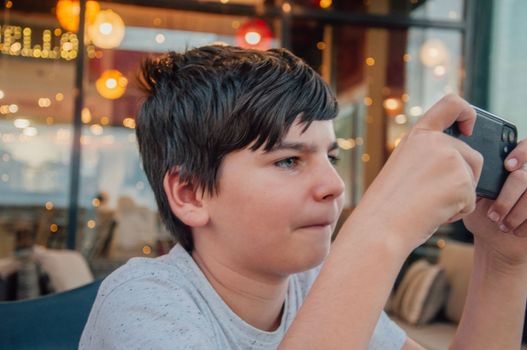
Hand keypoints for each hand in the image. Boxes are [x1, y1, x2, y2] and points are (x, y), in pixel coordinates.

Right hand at [355, 95, 482, 251]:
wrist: (380, 226)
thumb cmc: (387, 204)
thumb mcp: (404, 168)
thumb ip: (428, 157)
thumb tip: (456, 164)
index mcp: (417, 136)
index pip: (451, 104)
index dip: (467, 113)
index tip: (468, 129)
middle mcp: (435, 141)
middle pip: (471, 155)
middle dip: (464, 179)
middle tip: (433, 196)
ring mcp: (450, 159)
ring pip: (473, 180)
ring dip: (458, 197)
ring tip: (428, 205)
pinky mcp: (462, 181)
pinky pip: (471, 201)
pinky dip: (456, 213)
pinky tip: (433, 213)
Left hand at [464, 138, 526, 266]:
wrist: (496, 240)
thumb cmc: (483, 215)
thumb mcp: (475, 196)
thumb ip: (475, 181)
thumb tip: (466, 170)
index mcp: (513, 167)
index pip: (526, 146)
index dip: (521, 153)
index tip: (507, 166)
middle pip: (523, 177)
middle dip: (506, 198)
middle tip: (493, 214)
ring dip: (514, 214)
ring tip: (501, 225)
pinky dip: (524, 225)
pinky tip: (514, 231)